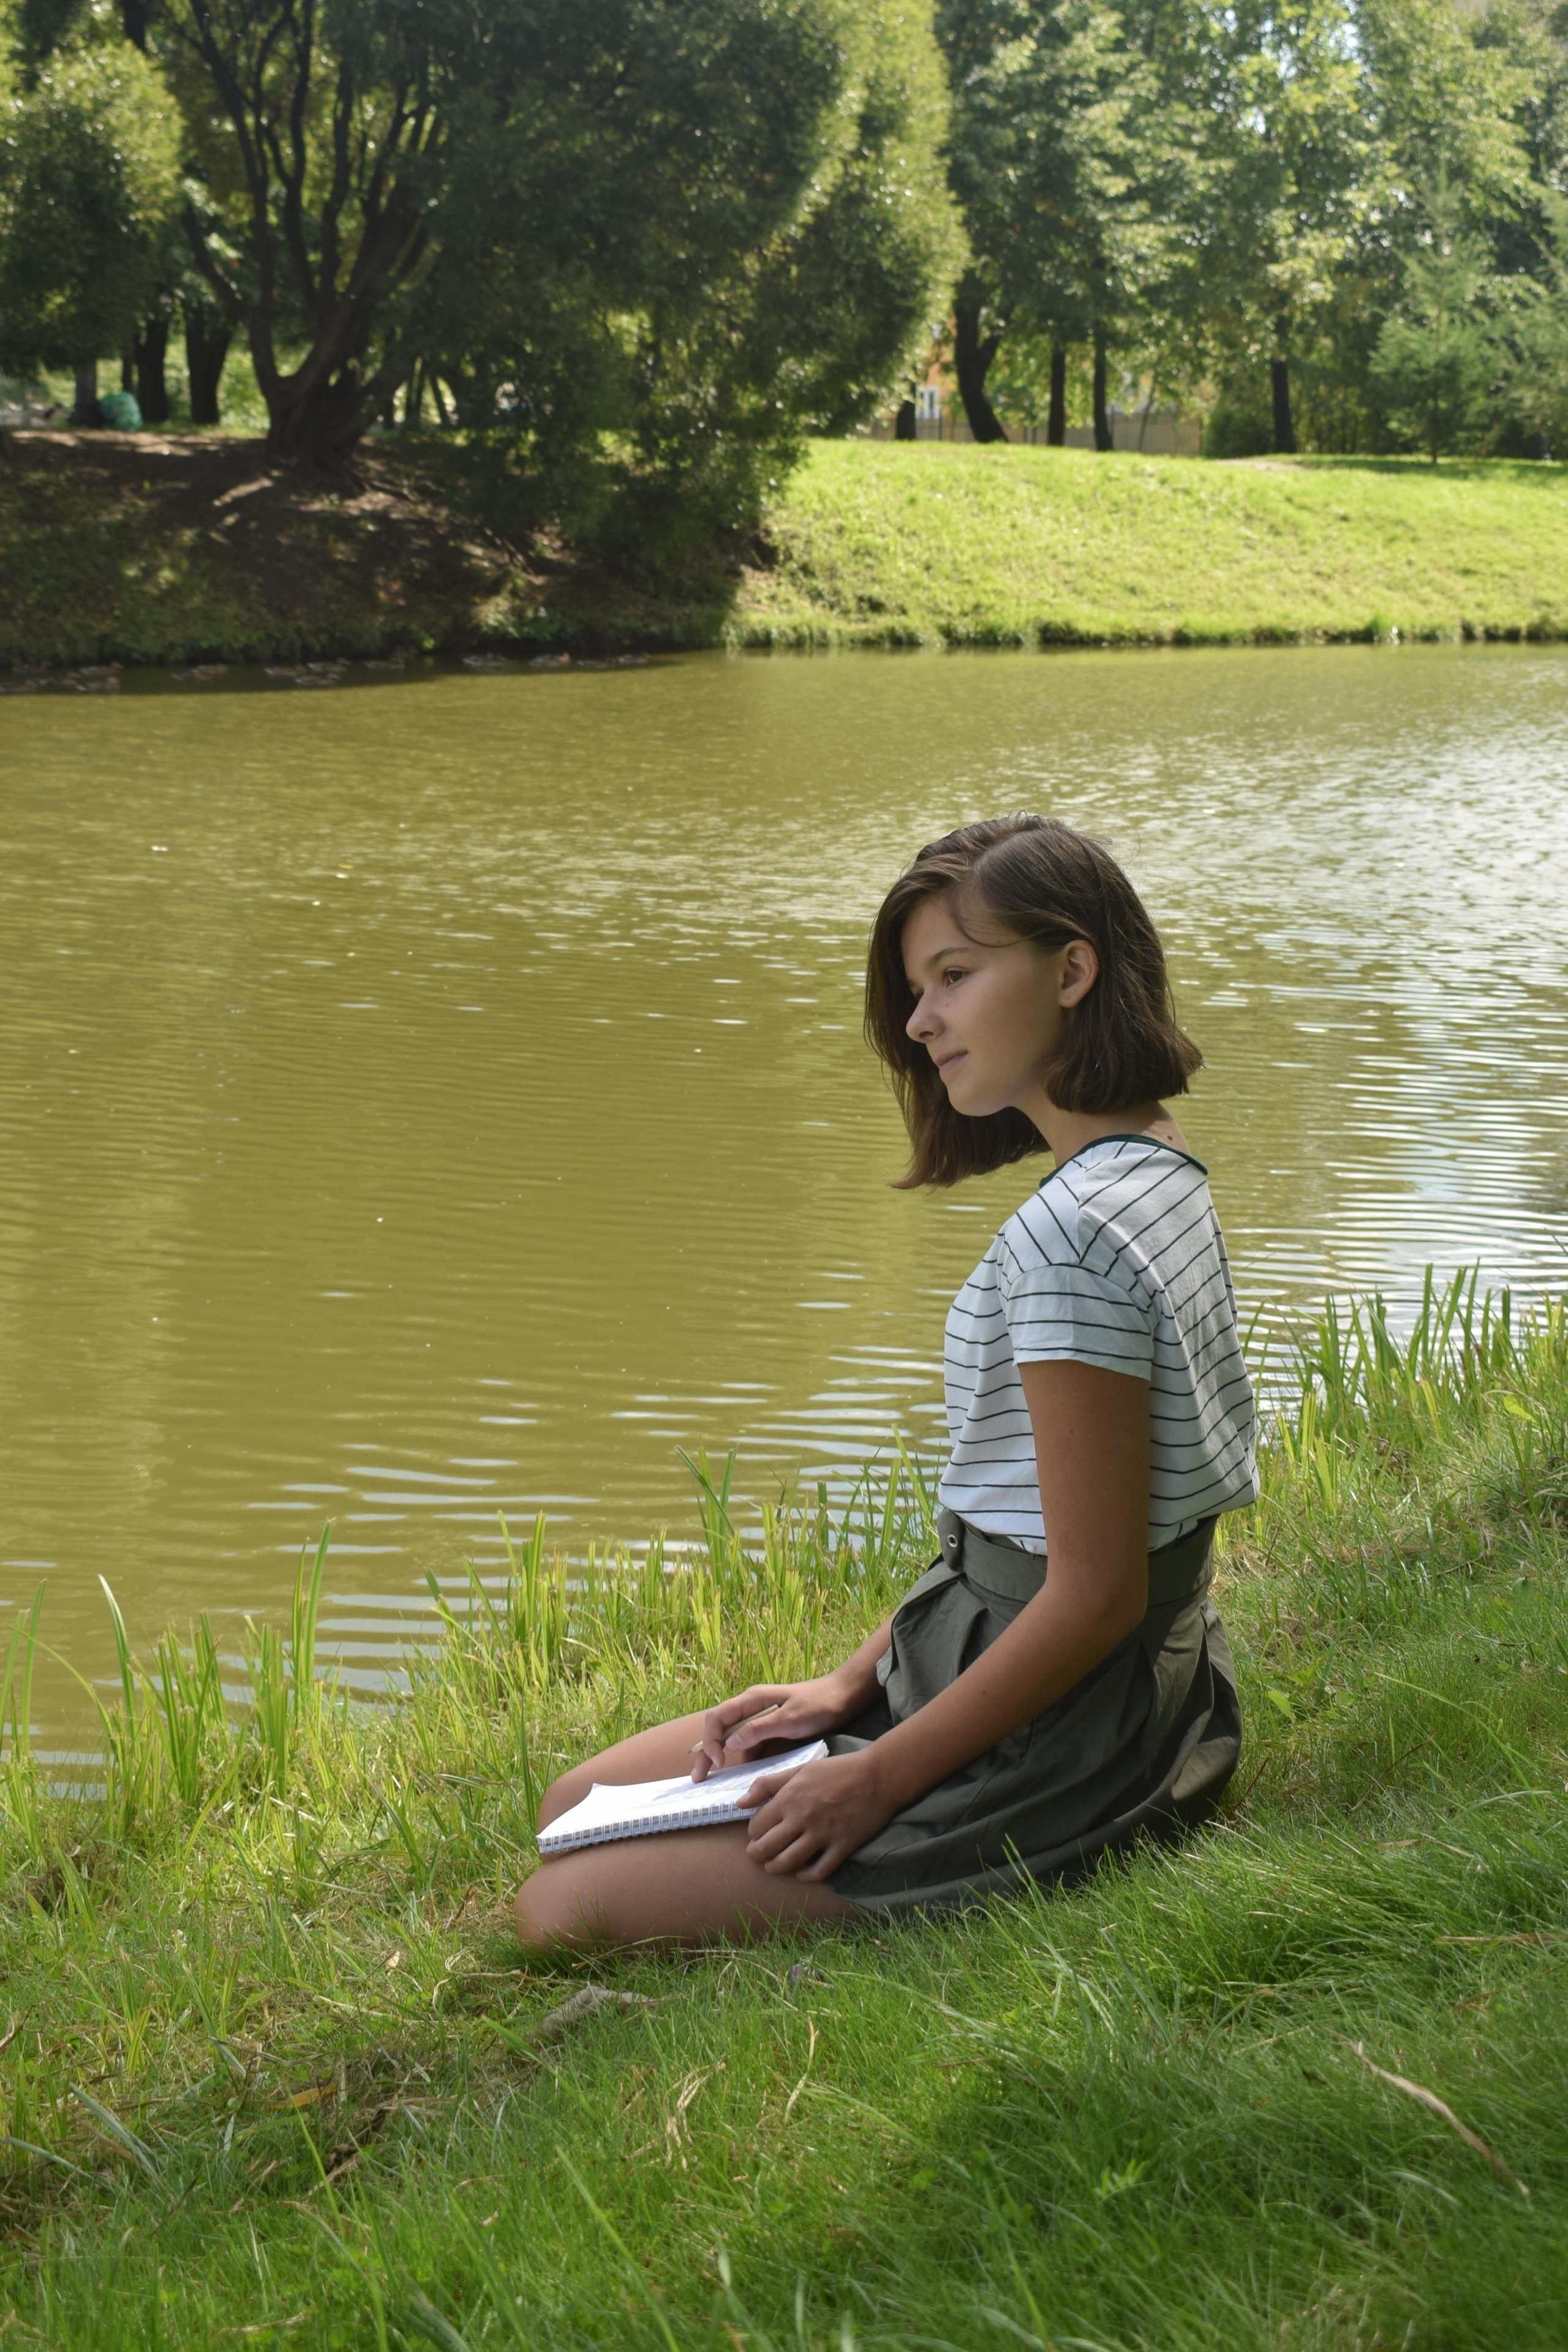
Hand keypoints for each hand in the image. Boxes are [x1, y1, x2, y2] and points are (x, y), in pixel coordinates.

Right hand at [691, 1673, 864, 1780]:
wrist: (843, 1698)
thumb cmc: (818, 1705)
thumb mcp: (789, 1719)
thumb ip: (758, 1730)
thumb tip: (729, 1745)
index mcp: (752, 1700)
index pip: (717, 1718)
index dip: (711, 1740)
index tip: (719, 1763)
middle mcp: (751, 1709)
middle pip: (719, 1730)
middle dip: (706, 1753)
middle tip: (698, 1779)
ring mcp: (760, 1722)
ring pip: (733, 1741)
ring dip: (722, 1759)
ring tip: (713, 1782)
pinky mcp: (771, 1733)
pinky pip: (751, 1748)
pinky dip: (744, 1762)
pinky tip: (744, 1780)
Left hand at [740, 1751, 893, 1880]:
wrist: (877, 1776)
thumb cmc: (837, 1770)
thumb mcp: (799, 1769)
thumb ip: (768, 1784)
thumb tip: (740, 1803)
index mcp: (789, 1798)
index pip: (757, 1826)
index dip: (753, 1833)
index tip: (757, 1833)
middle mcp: (802, 1818)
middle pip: (767, 1849)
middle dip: (757, 1855)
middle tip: (758, 1854)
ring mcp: (823, 1835)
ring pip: (787, 1863)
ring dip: (775, 1868)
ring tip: (773, 1865)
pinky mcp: (842, 1846)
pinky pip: (818, 1872)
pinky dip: (805, 1876)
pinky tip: (801, 1871)